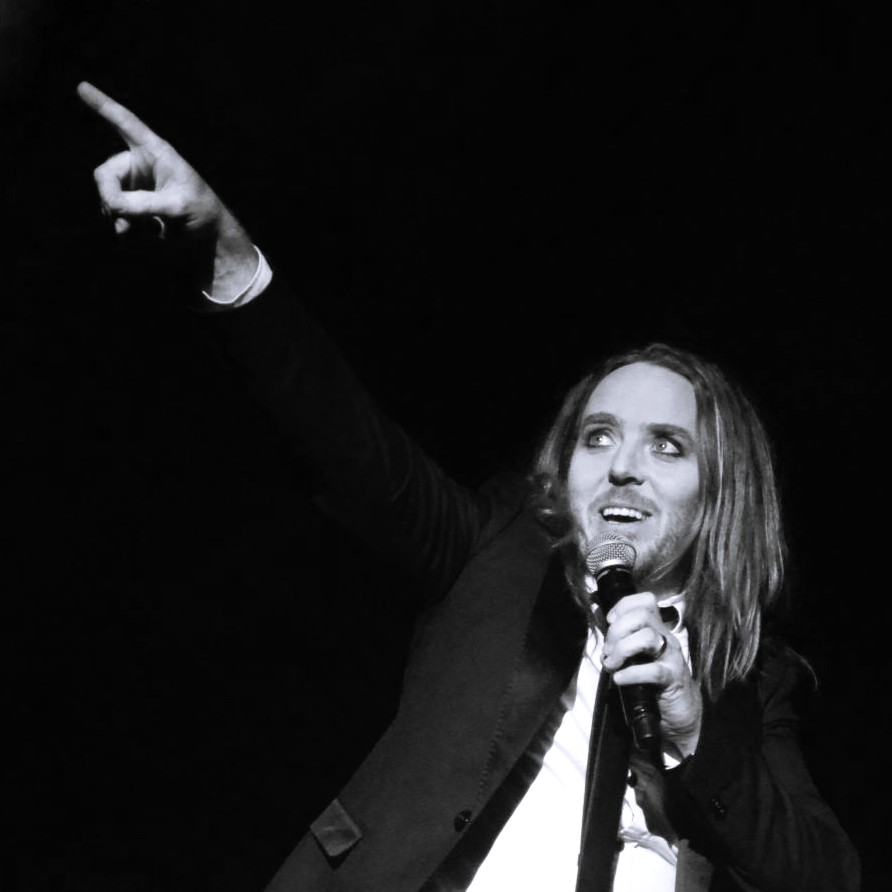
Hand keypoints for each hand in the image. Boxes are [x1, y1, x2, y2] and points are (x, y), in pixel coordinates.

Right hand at [77, 81, 256, 297]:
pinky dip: (120, 225)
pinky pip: (112, 213)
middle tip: (120, 218)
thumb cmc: (201, 212)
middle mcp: (141, 164)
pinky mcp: (132, 204)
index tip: (81, 86)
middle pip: (105, 174)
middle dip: (109, 197)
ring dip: (117, 216)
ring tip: (139, 230)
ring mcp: (134, 185)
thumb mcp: (177, 207)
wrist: (207, 235)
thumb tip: (113, 206)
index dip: (103, 105)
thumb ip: (145, 204)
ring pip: (106, 197)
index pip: (126, 123)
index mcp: (156, 151)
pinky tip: (134, 234)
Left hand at [601, 592, 701, 758]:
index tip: (610, 621)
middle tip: (608, 651)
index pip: (645, 602)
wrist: (681, 713)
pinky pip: (652, 670)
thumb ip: (623, 641)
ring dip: (622, 649)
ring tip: (612, 665)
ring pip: (647, 637)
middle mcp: (666, 638)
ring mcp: (671, 657)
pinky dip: (631, 673)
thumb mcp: (638, 657)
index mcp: (657, 630)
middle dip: (617, 630)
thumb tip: (600, 628)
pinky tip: (620, 679)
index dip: (624, 605)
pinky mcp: (673, 679)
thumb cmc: (655, 683)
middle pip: (642, 615)